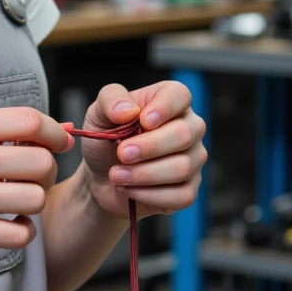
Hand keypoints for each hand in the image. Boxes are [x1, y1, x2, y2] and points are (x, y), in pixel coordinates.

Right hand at [0, 107, 73, 260]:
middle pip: (41, 162)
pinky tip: (7, 224)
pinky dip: (22, 231)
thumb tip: (57, 130)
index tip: (58, 144)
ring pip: (36, 198)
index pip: (31, 121)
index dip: (54, 133)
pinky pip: (22, 233)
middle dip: (44, 172)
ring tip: (14, 203)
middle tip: (29, 179)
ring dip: (33, 203)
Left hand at [72, 82, 206, 220]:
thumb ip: (110, 100)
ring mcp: (193, 159)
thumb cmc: (105, 139)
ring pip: (182, 167)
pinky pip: (181, 195)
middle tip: (121, 153)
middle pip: (184, 134)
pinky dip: (149, 195)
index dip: (164, 108)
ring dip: (144, 174)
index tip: (142, 121)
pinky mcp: (189, 188)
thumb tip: (128, 111)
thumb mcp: (98, 113)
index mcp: (170, 100)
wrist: (101, 177)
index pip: (180, 95)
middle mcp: (189, 127)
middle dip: (149, 147)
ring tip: (116, 175)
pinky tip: (129, 189)